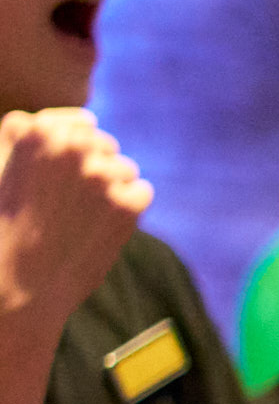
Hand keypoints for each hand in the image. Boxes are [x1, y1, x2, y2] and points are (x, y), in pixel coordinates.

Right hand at [0, 109, 148, 336]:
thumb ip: (36, 134)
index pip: (77, 124)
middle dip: (92, 169)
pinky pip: (141, 191)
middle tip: (67, 205)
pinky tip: (99, 228)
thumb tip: (91, 118)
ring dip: (111, 189)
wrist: (16, 284)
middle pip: (103, 143)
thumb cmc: (6, 225)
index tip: (55, 181)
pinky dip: (127, 208)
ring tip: (79, 219)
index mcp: (33, 132)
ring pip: (124, 168)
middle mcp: (68, 146)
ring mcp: (100, 174)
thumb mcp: (6, 168)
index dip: (68, 155)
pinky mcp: (127, 203)